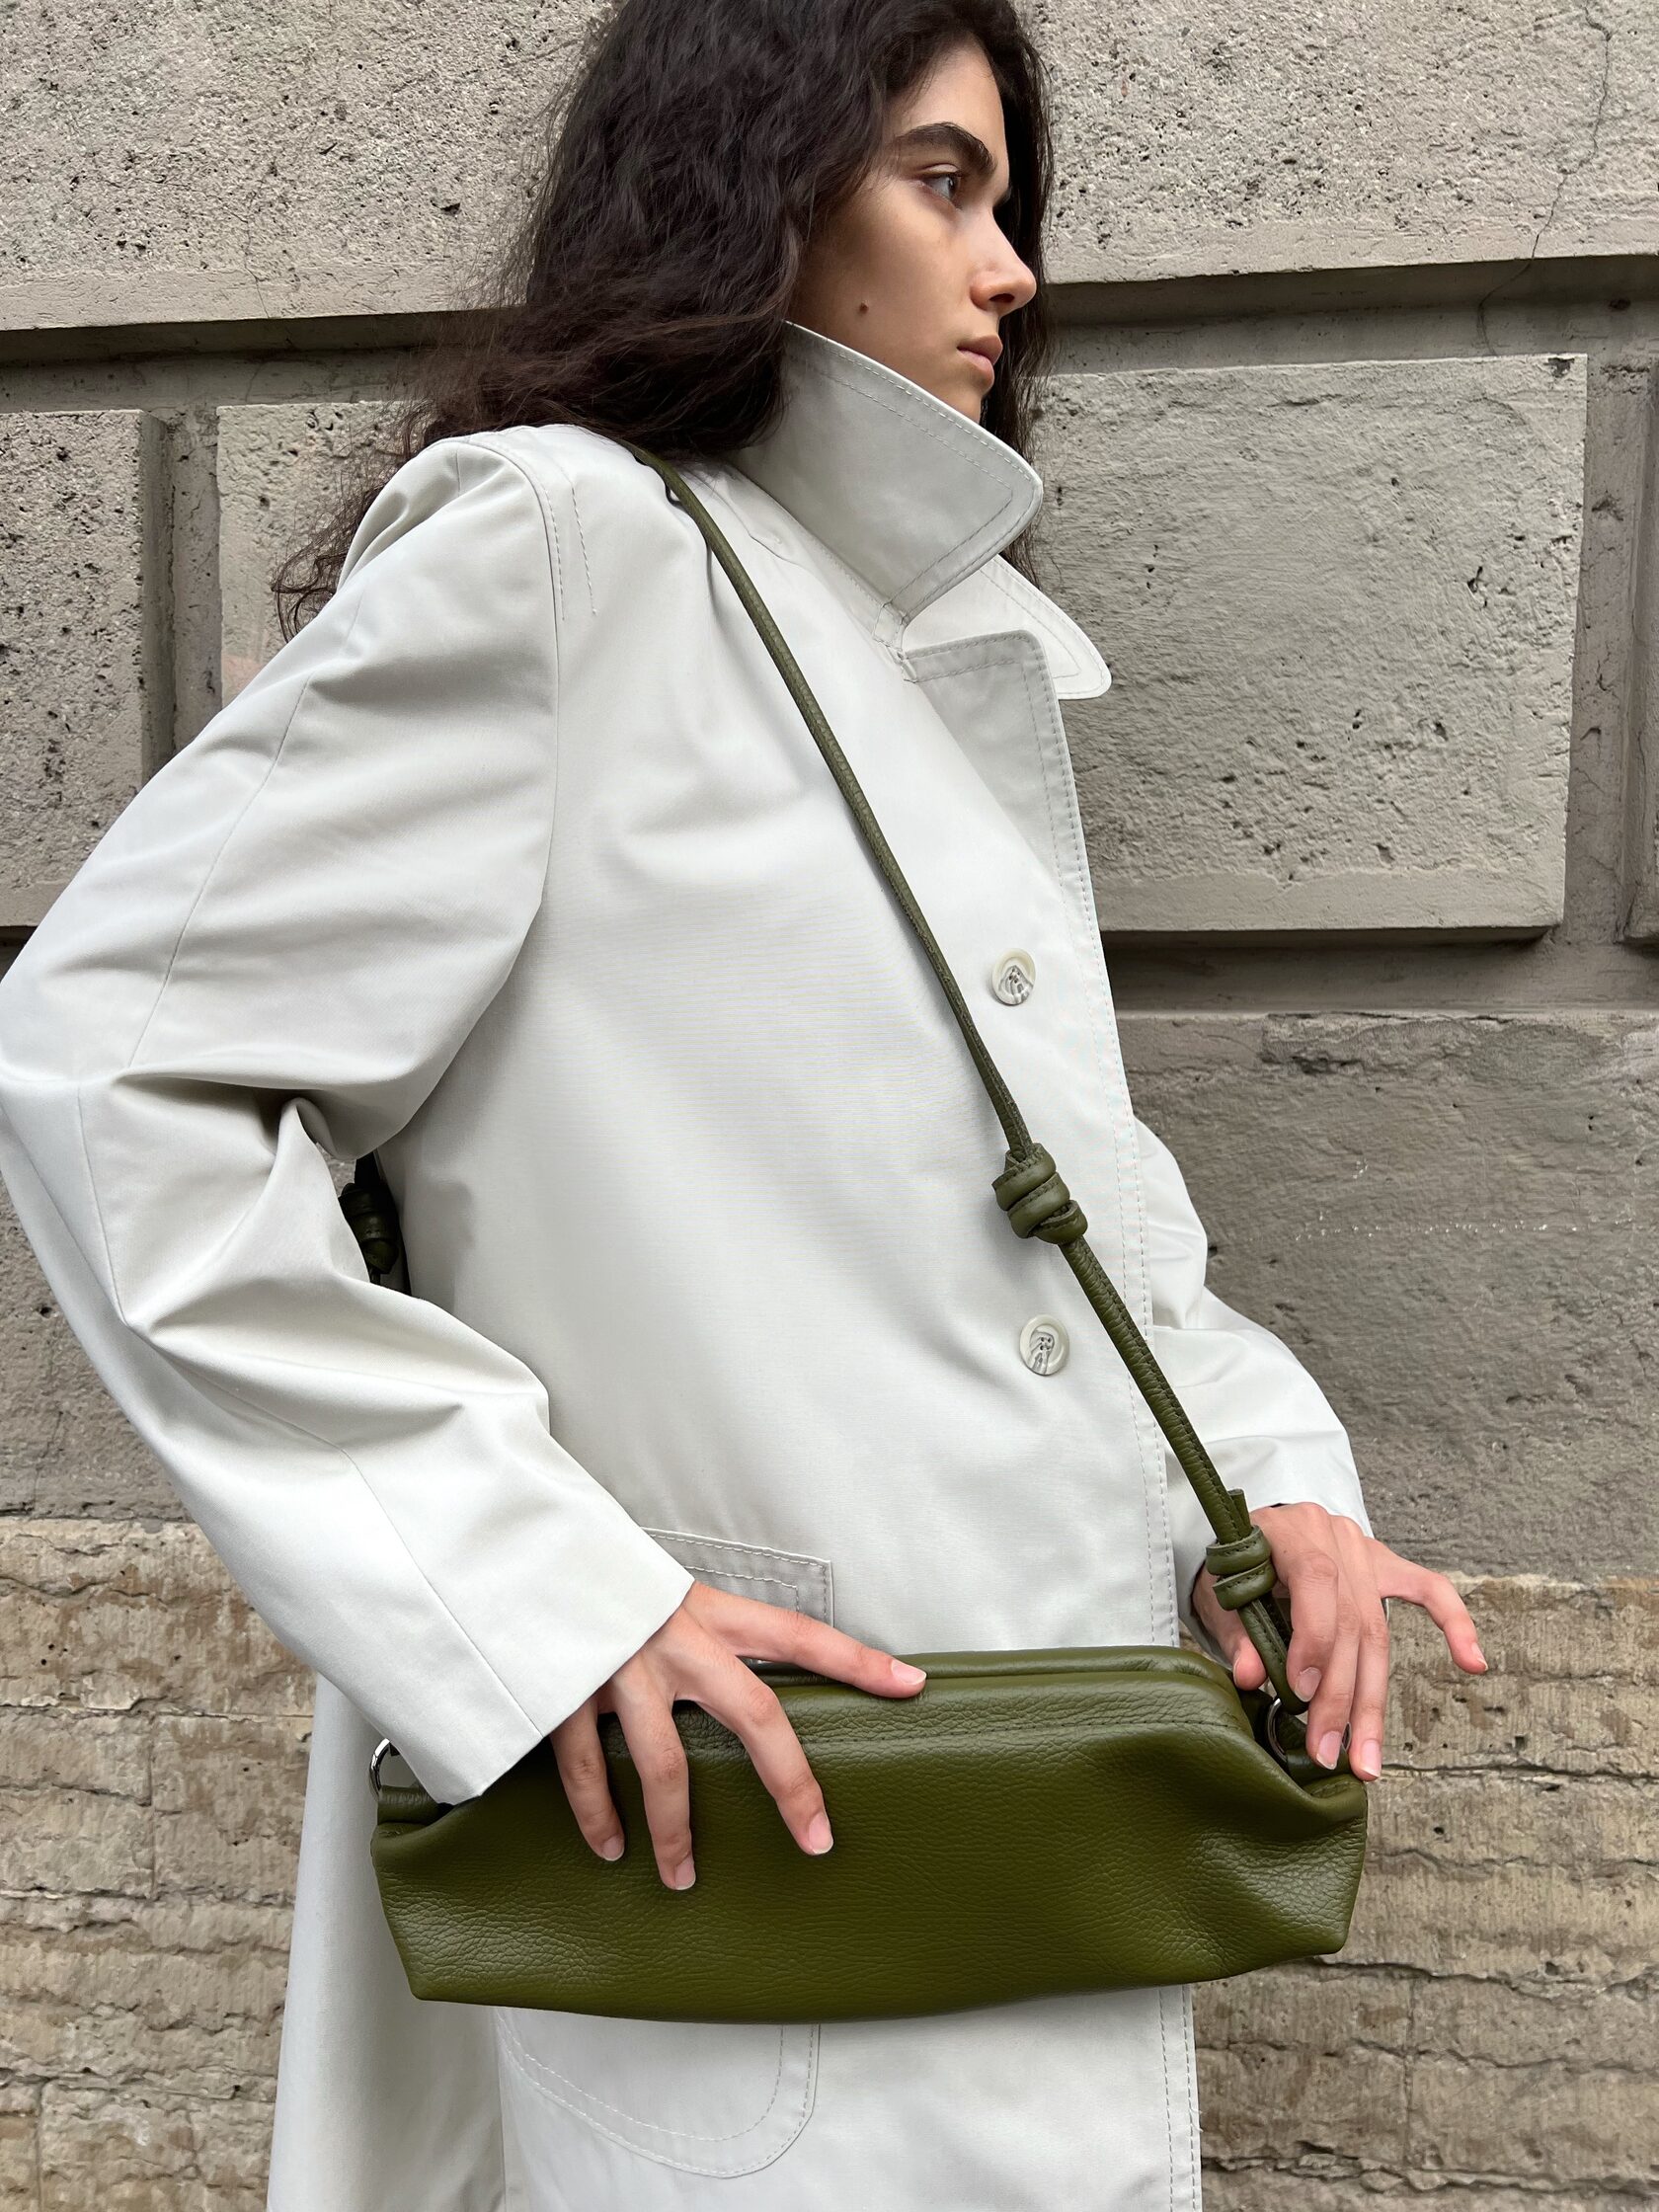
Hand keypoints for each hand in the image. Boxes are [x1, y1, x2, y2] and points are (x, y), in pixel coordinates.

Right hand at [547, 1582, 927, 1887]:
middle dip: (790, 1784)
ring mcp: (621, 1669)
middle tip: (816, 1838)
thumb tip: (738, 1680)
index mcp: (709, 1610)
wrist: (517, 1547)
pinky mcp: (566, 1692)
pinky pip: (587, 1769)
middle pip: (756, 1717)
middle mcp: (675, 1640)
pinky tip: (611, 1846)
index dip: (858, 1661)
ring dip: (676, 1832)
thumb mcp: (666, 1591)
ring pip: (665, 1766)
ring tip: (683, 1877)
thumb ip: (703, 1633)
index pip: (801, 1636)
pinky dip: (599, 1815)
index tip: (912, 1685)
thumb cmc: (601, 1574)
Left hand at [1190, 1502, 1486, 1782]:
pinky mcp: (1384, 1566)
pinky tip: (1472, 1662)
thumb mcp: (1219, 1595)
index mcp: (1287, 1530)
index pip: (1316, 1579)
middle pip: (1351, 1620)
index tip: (1303, 1691)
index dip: (1314, 1638)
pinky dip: (1454, 1625)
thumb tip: (1250, 1676)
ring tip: (1367, 1756)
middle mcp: (1331, 1534)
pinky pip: (1429, 1590)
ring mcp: (1361, 1549)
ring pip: (1379, 1629)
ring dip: (1372, 1700)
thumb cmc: (1231, 1569)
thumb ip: (1235, 1632)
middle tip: (1329, 1751)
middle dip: (1342, 1695)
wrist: (1247, 1537)